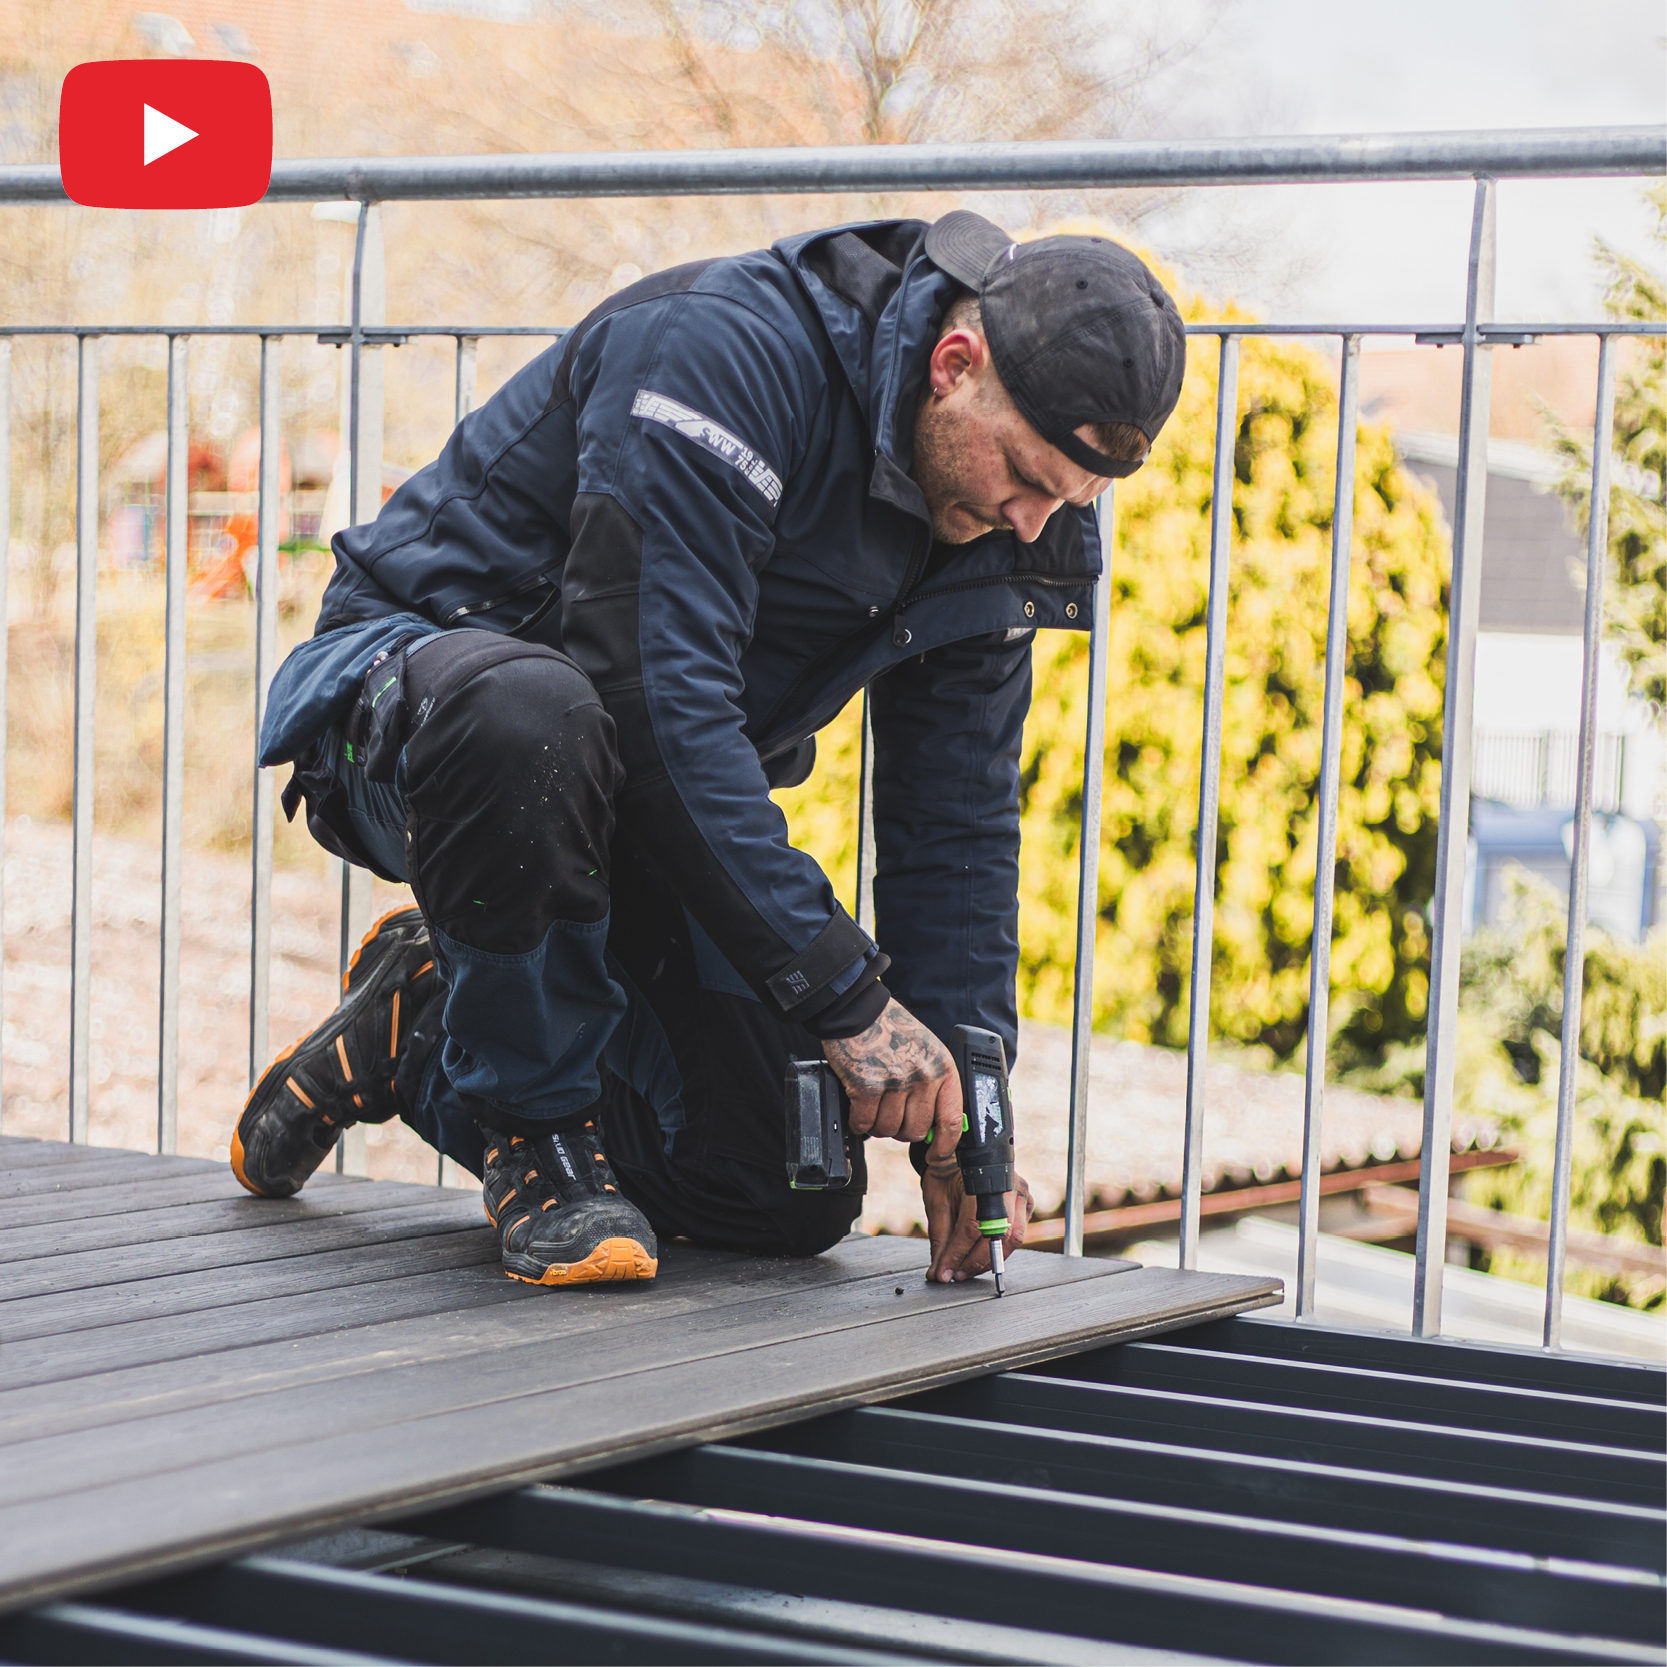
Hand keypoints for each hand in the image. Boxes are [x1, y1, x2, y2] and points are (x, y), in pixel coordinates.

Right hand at [822, 998, 960, 1147]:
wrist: (858, 1009)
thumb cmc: (892, 1029)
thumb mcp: (927, 1050)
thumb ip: (935, 1084)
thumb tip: (935, 1125)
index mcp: (943, 1068)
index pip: (951, 1120)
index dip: (944, 1145)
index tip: (935, 1154)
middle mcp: (923, 1077)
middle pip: (915, 1131)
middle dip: (900, 1130)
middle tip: (891, 1116)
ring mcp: (895, 1082)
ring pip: (888, 1130)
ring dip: (877, 1126)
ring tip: (873, 1108)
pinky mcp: (867, 1086)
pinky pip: (864, 1122)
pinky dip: (858, 1122)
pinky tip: (857, 1109)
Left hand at [924, 1167, 1032, 1283]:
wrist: (960, 1155)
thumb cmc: (947, 1173)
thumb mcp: (936, 1204)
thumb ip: (940, 1240)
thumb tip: (938, 1272)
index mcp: (980, 1180)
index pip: (971, 1227)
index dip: (957, 1255)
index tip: (944, 1273)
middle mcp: (1006, 1185)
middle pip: (997, 1236)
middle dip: (975, 1262)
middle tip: (956, 1275)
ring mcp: (1020, 1192)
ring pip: (1012, 1239)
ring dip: (990, 1260)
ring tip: (968, 1269)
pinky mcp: (1026, 1202)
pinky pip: (1018, 1233)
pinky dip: (1000, 1249)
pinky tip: (982, 1255)